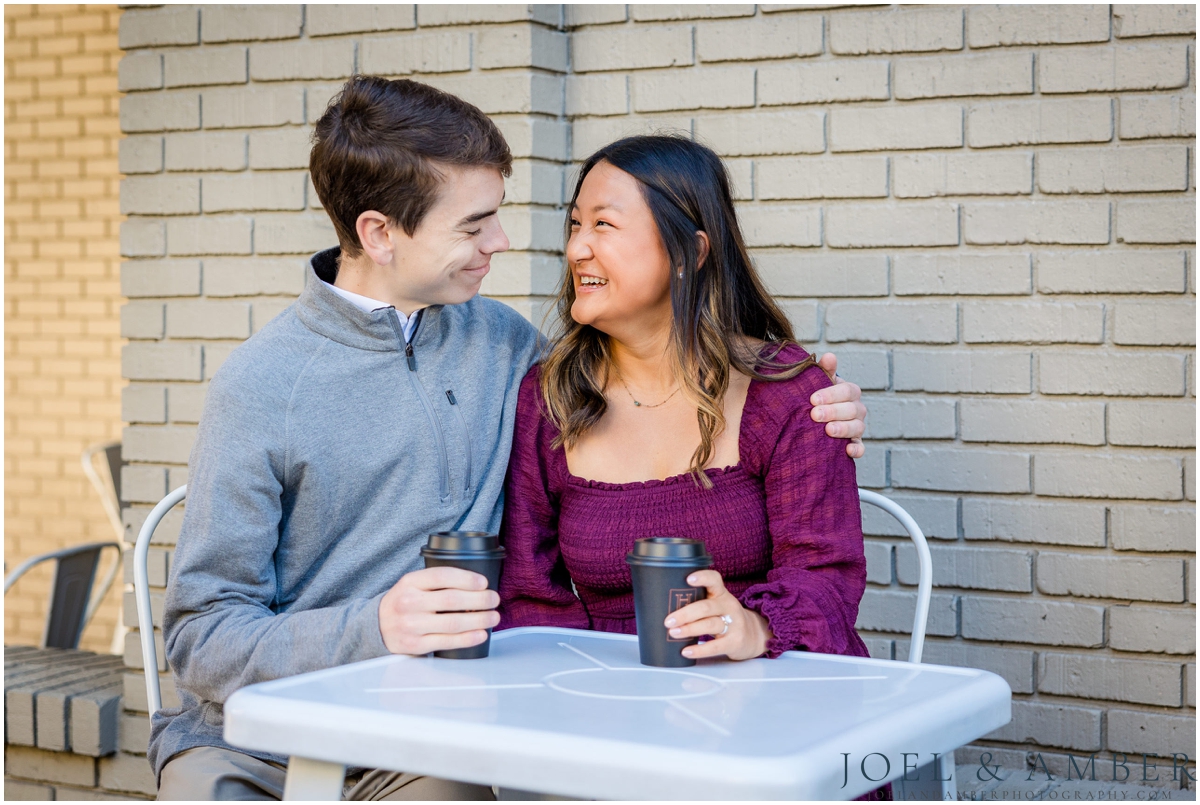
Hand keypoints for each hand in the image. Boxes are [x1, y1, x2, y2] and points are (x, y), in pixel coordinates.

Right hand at [378, 567, 498, 655]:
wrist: (376, 626)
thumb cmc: (403, 602)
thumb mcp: (412, 584)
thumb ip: (436, 581)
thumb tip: (477, 584)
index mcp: (410, 582)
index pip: (442, 575)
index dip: (467, 578)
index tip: (484, 582)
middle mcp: (409, 602)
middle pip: (452, 600)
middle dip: (480, 599)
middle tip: (494, 599)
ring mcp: (411, 625)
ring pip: (453, 623)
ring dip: (479, 620)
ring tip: (494, 617)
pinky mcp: (415, 645)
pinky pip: (447, 642)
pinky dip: (468, 638)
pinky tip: (481, 634)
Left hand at [663, 570, 772, 660]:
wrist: (753, 635)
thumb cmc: (725, 617)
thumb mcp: (716, 604)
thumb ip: (698, 602)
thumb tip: (662, 606)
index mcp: (721, 594)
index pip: (714, 579)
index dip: (702, 577)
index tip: (688, 579)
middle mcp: (728, 606)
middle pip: (706, 606)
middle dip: (685, 613)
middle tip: (669, 620)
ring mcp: (734, 624)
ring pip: (710, 624)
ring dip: (689, 629)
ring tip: (673, 633)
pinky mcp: (734, 642)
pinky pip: (715, 646)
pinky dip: (699, 649)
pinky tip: (686, 650)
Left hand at [812, 352, 865, 458]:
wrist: (816, 416)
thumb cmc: (818, 396)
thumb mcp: (819, 382)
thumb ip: (824, 370)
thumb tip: (829, 356)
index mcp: (850, 392)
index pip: (847, 390)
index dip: (832, 394)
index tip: (813, 399)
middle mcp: (857, 409)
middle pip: (852, 409)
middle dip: (833, 412)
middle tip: (815, 415)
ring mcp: (857, 427)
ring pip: (858, 427)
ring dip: (844, 428)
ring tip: (828, 430)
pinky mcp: (855, 444)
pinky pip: (861, 448)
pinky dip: (857, 449)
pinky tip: (847, 450)